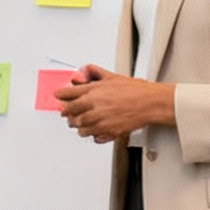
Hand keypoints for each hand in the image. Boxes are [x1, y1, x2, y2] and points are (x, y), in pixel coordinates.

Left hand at [55, 68, 175, 142]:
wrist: (150, 103)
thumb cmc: (135, 90)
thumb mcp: (111, 76)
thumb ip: (94, 73)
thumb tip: (82, 73)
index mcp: (93, 91)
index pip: (67, 94)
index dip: (61, 96)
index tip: (59, 97)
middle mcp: (94, 106)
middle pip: (69, 113)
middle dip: (68, 113)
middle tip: (69, 112)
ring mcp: (100, 121)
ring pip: (78, 127)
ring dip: (78, 125)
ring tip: (81, 122)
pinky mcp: (108, 132)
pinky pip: (92, 136)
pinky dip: (91, 134)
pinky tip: (94, 129)